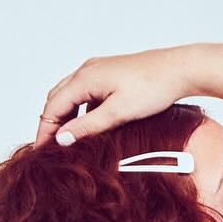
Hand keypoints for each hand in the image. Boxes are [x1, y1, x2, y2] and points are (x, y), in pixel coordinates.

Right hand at [33, 46, 192, 148]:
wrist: (180, 70)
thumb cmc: (153, 88)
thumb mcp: (118, 112)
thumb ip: (88, 126)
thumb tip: (62, 139)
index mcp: (84, 78)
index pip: (52, 107)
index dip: (44, 130)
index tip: (42, 151)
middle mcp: (87, 70)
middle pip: (57, 99)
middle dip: (50, 123)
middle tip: (50, 148)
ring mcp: (98, 70)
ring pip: (70, 95)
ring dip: (65, 116)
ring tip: (66, 140)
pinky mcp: (110, 74)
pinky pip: (85, 93)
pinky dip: (80, 109)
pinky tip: (88, 125)